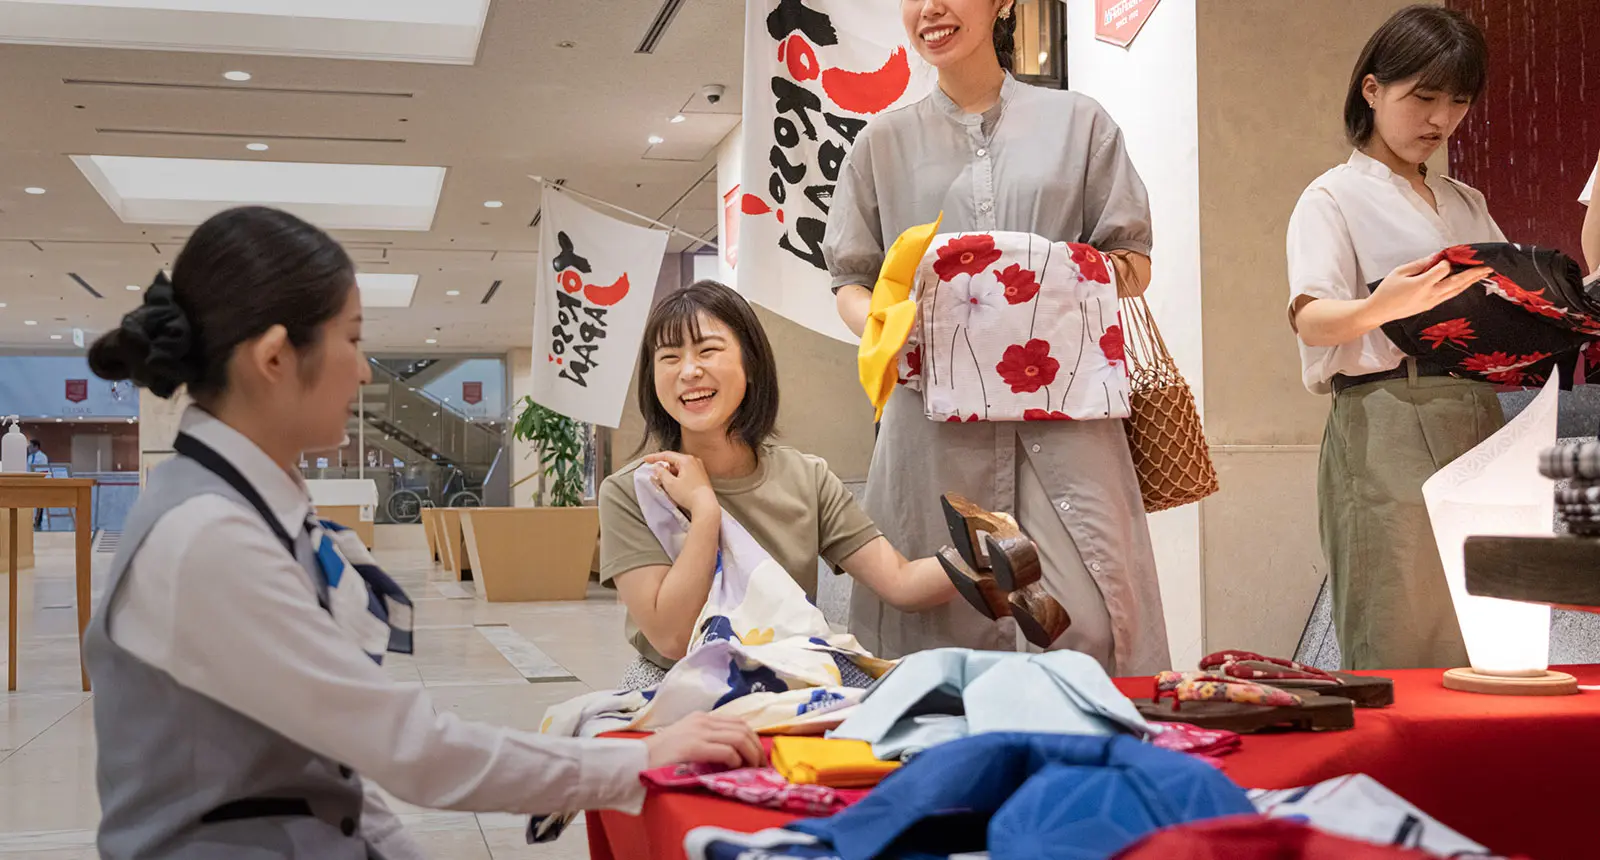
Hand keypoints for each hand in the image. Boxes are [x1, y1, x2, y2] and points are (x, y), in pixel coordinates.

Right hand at [642, 451, 718, 518]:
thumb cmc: (689, 495)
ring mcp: (699, 469)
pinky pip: (686, 473)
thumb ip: (661, 473)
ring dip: (671, 474)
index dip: (654, 457)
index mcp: (686, 460)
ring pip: (680, 468)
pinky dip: (678, 477)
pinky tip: (675, 486)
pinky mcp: (700, 477)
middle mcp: (694, 461)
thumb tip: (657, 467)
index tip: (646, 460)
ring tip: (665, 484)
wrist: (705, 506)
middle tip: (655, 475)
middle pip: (674, 461)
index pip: (666, 455)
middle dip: (663, 468)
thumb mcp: (670, 483)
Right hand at [644, 711, 763, 769]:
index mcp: (702, 718)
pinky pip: (727, 751)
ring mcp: (698, 732)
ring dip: (751, 755)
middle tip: (761, 767)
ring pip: (740, 738)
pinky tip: (735, 770)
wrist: (635, 761)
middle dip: (757, 748)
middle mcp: (702, 720)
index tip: (758, 757)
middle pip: (744, 728)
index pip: (738, 722)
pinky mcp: (694, 746)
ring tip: (753, 770)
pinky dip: (736, 761)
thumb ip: (707, 741)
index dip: (754, 739)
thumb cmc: (659, 757)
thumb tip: (734, 754)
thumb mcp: (687, 741)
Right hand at [1368, 255, 1492, 322]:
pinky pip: (1450, 295)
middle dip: (1473, 273)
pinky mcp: (1432, 305)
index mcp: (1421, 285)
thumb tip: (1436, 257)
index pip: (1442, 270)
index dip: (1445, 262)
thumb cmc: (1387, 290)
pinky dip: (1461, 287)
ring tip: (1484, 274)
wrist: (1380, 311)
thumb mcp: (1399, 272)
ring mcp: (1432, 302)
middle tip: (1488, 266)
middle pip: (1457, 282)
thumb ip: (1419, 264)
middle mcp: (1430, 295)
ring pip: (1457, 290)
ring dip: (1471, 282)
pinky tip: (1467, 282)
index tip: (1444, 257)